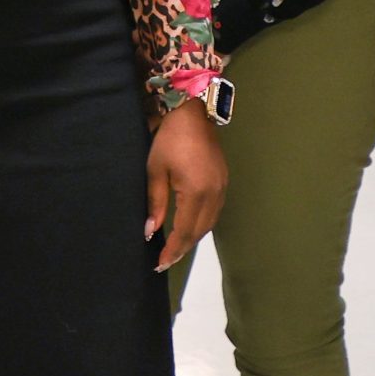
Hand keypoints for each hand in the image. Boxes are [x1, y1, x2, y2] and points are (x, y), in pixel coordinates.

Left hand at [145, 102, 226, 271]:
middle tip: (165, 260)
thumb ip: (156, 203)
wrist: (193, 112)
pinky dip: (202, 224)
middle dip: (183, 248)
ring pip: (209, 223)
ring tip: (176, 247)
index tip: (160, 263)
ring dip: (193, 237)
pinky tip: (190, 227)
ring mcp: (222, 187)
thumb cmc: (170, 139)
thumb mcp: (155, 171)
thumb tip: (150, 231)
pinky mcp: (223, 181)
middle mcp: (214, 194)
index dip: (172, 249)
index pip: (184, 231)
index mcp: (196, 192)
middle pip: (199, 231)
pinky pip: (215, 211)